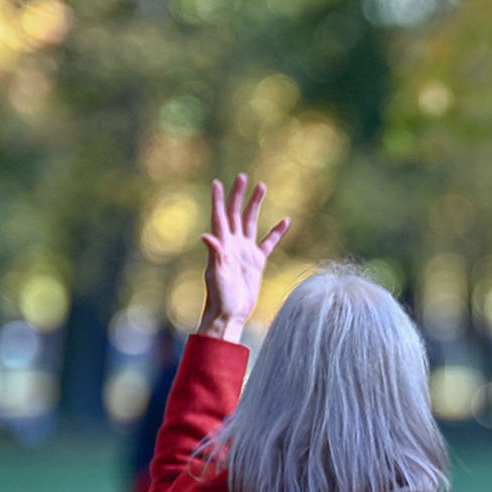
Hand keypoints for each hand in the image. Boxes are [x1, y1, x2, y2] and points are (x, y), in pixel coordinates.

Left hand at [197, 174, 289, 342]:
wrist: (230, 314)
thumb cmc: (219, 296)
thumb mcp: (217, 274)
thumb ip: (215, 254)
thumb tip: (206, 235)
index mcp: (222, 245)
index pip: (219, 217)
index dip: (218, 200)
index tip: (217, 182)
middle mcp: (232, 244)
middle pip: (236, 214)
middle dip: (239, 195)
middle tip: (242, 176)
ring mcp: (245, 252)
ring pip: (251, 222)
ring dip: (255, 205)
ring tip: (262, 186)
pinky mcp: (256, 262)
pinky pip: (268, 243)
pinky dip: (276, 232)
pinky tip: (285, 221)